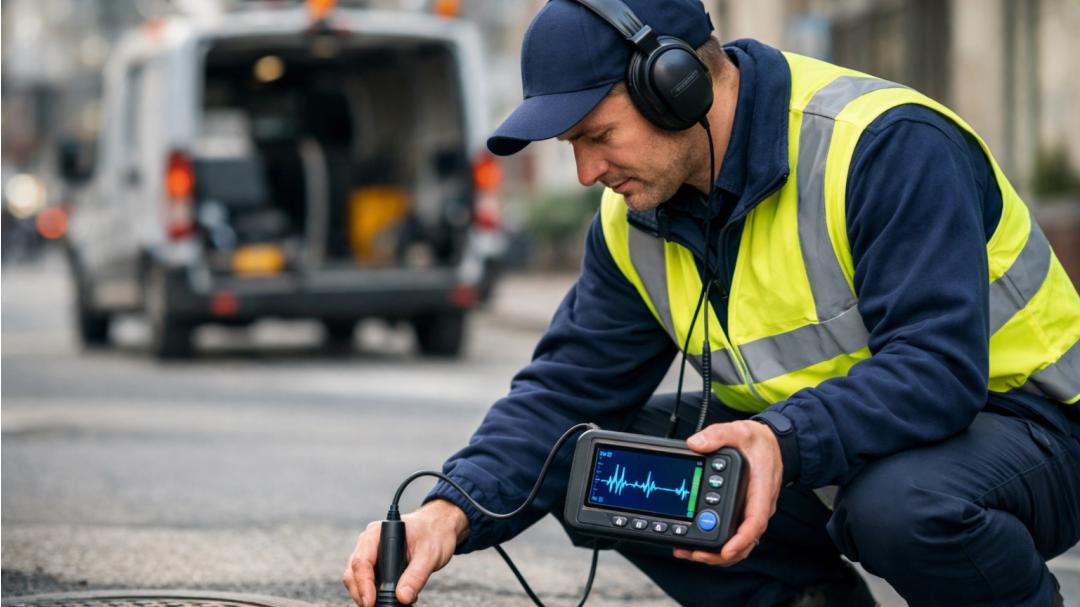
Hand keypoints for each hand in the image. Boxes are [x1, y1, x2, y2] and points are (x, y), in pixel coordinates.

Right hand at [344, 499, 469, 605]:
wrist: (438, 528)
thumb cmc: (433, 534)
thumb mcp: (429, 554)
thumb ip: (416, 576)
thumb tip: (402, 597)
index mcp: (378, 533)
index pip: (362, 561)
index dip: (364, 584)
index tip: (370, 602)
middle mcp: (369, 543)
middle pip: (354, 573)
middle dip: (363, 593)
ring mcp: (371, 554)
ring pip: (357, 579)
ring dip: (369, 595)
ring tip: (393, 602)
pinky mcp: (376, 565)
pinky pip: (368, 582)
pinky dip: (376, 593)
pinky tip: (395, 597)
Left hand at [672, 420, 782, 566]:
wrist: (770, 444)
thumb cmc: (758, 442)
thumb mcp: (739, 432)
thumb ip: (718, 435)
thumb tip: (696, 443)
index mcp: (760, 490)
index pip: (754, 522)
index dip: (741, 540)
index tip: (726, 550)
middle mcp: (756, 506)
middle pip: (744, 542)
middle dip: (720, 554)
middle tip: (694, 554)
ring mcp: (749, 512)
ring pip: (737, 542)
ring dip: (715, 553)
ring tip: (689, 552)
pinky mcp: (741, 512)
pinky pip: (731, 534)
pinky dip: (715, 543)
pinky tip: (695, 541)